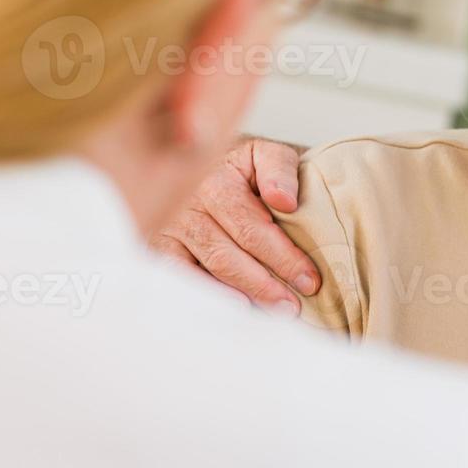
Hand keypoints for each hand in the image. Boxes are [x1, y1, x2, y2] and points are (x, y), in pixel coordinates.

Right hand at [150, 138, 318, 311]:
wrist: (205, 163)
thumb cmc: (246, 170)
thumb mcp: (266, 155)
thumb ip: (280, 170)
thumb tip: (283, 201)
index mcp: (216, 178)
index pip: (250, 225)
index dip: (282, 256)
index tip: (309, 280)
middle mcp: (187, 202)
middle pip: (227, 253)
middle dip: (264, 283)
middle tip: (293, 307)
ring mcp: (170, 226)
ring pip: (207, 266)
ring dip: (242, 293)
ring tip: (273, 311)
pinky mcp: (158, 245)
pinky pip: (180, 276)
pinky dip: (207, 294)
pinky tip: (235, 308)